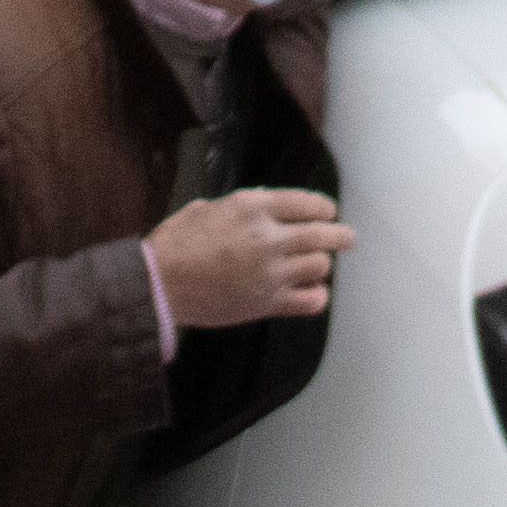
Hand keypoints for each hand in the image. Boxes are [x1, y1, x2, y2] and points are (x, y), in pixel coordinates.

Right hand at [151, 186, 347, 328]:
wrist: (159, 284)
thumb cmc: (174, 245)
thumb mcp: (206, 208)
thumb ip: (240, 205)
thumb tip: (263, 204)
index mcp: (252, 208)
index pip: (307, 203)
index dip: (323, 208)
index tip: (328, 213)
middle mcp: (267, 238)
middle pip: (323, 234)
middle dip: (341, 235)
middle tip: (347, 238)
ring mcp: (270, 272)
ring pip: (320, 266)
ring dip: (321, 266)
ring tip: (316, 267)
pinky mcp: (267, 303)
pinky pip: (310, 301)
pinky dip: (317, 297)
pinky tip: (311, 294)